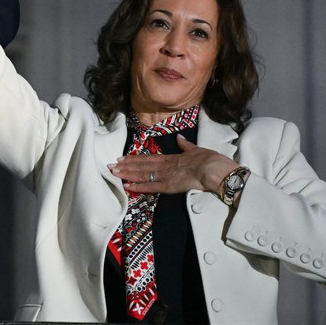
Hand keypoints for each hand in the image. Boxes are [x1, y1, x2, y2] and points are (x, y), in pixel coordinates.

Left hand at [107, 134, 238, 195]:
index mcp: (172, 158)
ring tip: (113, 172)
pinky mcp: (168, 185)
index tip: (122, 158)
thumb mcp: (196, 149)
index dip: (134, 158)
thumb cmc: (209, 160)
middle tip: (111, 165)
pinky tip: (127, 186)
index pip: (149, 158)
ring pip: (142, 174)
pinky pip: (150, 186)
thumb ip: (186, 145)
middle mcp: (165, 165)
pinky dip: (138, 186)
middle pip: (141, 165)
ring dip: (127, 173)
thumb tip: (180, 138)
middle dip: (125, 165)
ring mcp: (165, 175)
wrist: (214, 169)